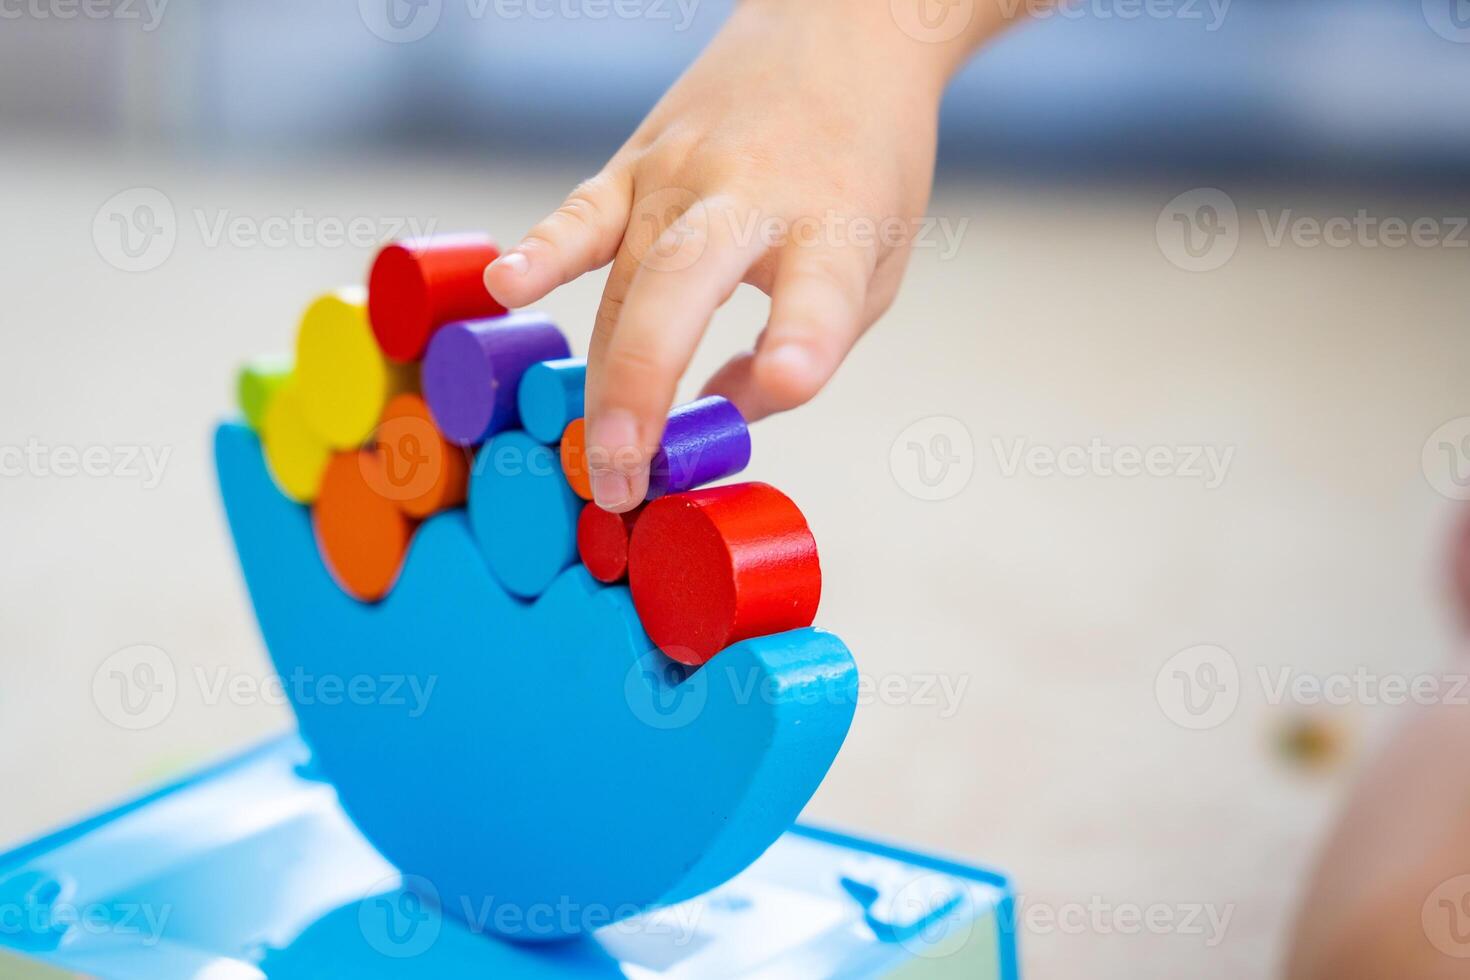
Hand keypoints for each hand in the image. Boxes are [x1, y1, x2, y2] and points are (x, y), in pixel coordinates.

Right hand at [485, 0, 1007, 510]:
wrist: (840, 33)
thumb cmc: (862, 171)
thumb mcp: (876, 268)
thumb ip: (808, 348)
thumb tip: (715, 423)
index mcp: (834, 224)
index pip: (817, 290)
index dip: (801, 340)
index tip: (786, 382)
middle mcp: (751, 193)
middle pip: (683, 288)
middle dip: (644, 386)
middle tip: (623, 477)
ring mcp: (681, 172)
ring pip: (626, 280)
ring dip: (601, 373)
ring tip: (589, 456)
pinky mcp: (637, 162)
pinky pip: (582, 215)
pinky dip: (543, 254)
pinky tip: (509, 288)